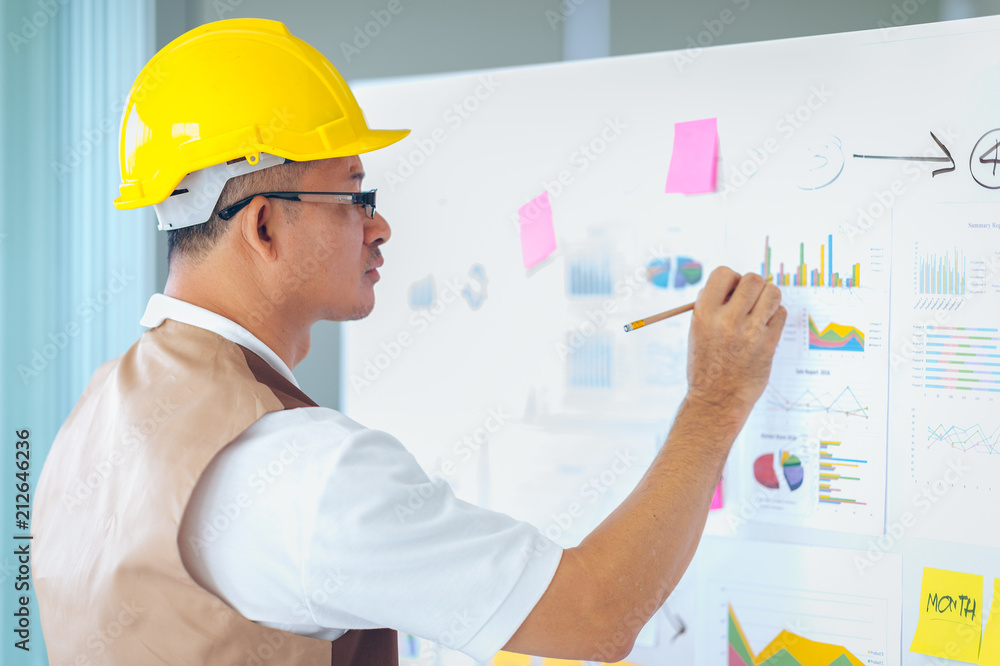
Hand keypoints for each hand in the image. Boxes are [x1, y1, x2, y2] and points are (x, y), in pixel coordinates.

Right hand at [685, 266, 786, 421]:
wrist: (716, 399)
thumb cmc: (706, 364)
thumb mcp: (697, 330)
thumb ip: (712, 305)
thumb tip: (734, 283)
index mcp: (704, 313)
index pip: (723, 273)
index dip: (730, 279)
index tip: (730, 292)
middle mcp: (726, 320)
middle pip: (753, 279)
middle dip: (753, 287)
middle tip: (748, 302)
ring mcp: (749, 332)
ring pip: (772, 292)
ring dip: (768, 297)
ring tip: (759, 312)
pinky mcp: (768, 344)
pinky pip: (781, 313)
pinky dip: (775, 316)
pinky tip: (764, 328)